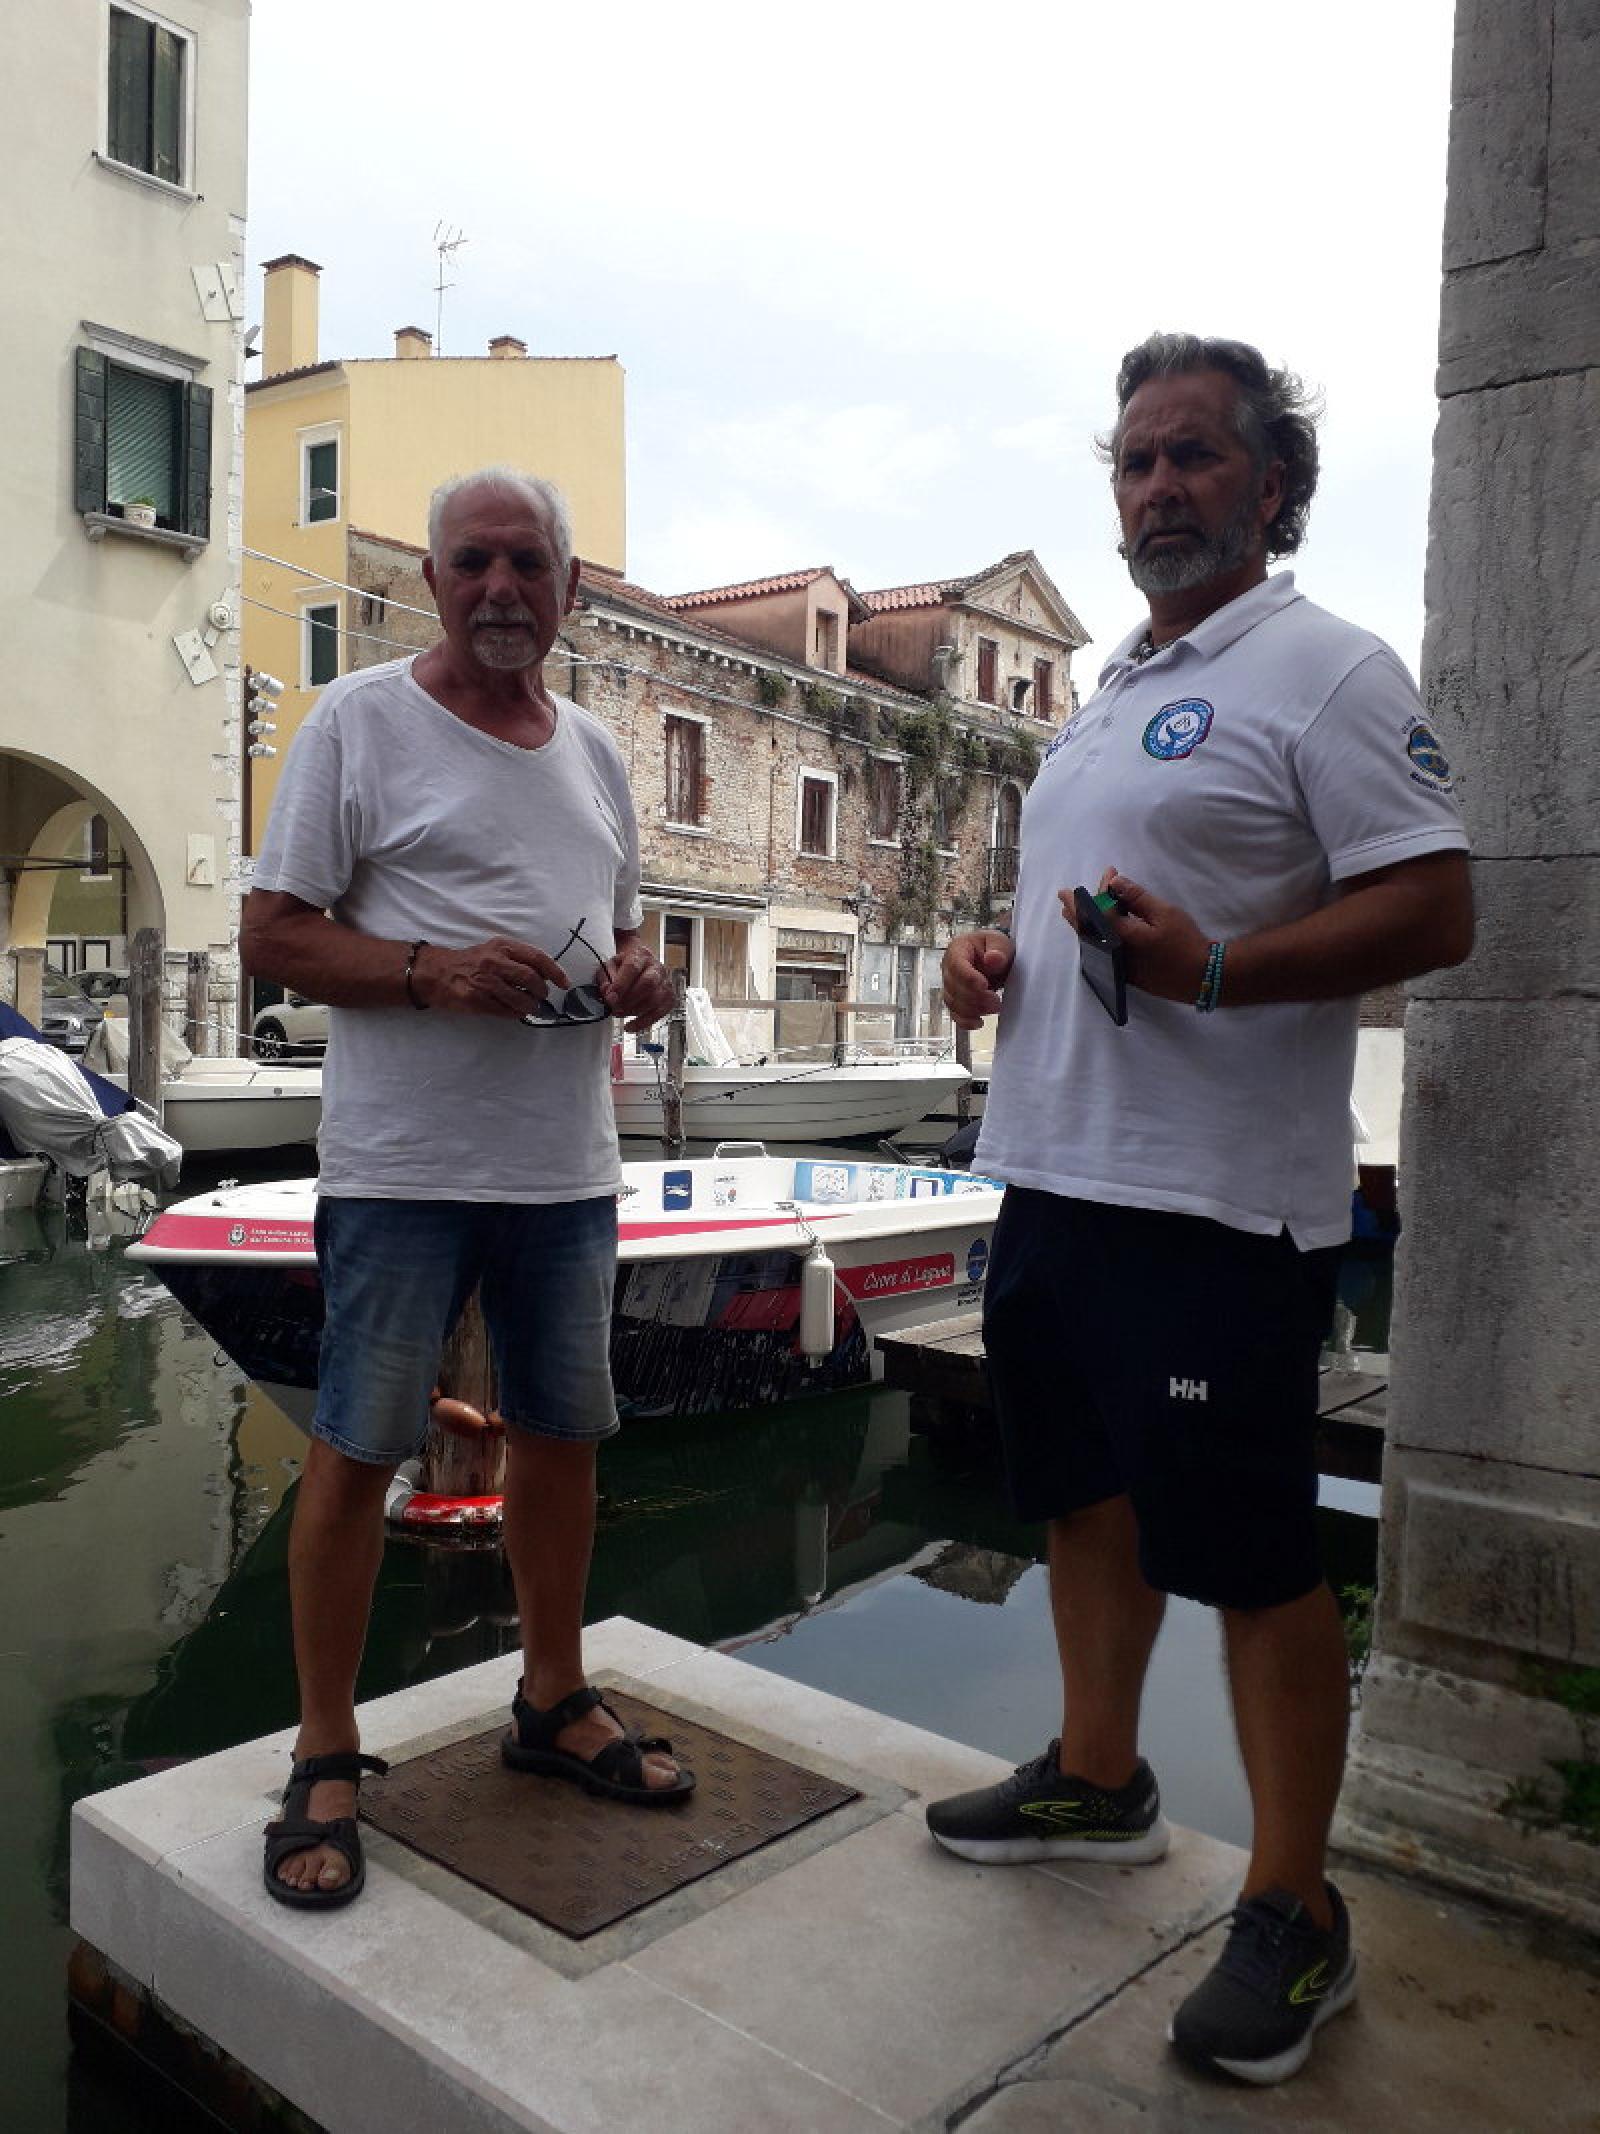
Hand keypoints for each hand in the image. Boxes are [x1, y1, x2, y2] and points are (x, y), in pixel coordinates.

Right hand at [411, 936, 572, 1016]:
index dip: (555, 971)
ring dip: (530, 1006)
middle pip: (530, 979)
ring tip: (530, 1006)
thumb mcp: (494, 950)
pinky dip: (516, 1013)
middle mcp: (494, 962)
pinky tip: (516, 1011)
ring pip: (520, 998)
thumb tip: (545, 975)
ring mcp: (484, 981)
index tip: (564, 983)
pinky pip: (505, 1011)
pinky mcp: (476, 999)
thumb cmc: (471, 962)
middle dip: (542, 991)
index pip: (536, 957)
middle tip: (542, 997)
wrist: (436, 973)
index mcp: (502, 947)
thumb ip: (518, 959)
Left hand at [598, 939, 675, 1033]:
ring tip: (619, 1014)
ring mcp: (665, 983)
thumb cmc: (624, 967)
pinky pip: (660, 1013)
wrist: (640, 965)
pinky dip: (644, 1022)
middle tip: (614, 1008)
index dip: (621, 984)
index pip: (633, 968)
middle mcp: (657, 968)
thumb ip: (606, 977)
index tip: (610, 998)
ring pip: (655, 999)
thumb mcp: (610, 966)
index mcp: (641, 955)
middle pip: (649, 983)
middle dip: (629, 999)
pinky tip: (630, 1026)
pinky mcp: (669, 998)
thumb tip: (608, 992)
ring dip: (634, 1011)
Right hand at [941, 928, 1013, 1030]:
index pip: (957, 965)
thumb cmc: (995, 948)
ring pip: (953, 1003)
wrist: (995, 959)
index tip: (985, 986)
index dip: (969, 978)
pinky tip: (979, 1023)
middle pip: (954, 987)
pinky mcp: (955, 1000)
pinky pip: (955, 1014)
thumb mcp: (1001, 942)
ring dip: (973, 1009)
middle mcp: (948, 968)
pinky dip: (966, 1021)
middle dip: (975, 997)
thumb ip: (998, 949)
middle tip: (996, 1001)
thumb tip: (992, 959)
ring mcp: (949, 985)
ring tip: (994, 1008)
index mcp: (958, 948)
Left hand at [1059, 870, 1208, 1002]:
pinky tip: (1095, 934)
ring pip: (1094, 944)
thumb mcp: (1164, 913)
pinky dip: (1096, 939)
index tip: (1097, 877)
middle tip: (1065, 898)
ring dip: (1084, 926)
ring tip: (1073, 914)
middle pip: (1089, 931)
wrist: (1201, 977)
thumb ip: (1137, 898)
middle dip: (1077, 912)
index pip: (1099, 912)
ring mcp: (1119, 967)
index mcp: (1123, 937)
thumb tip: (1115, 882)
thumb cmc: (1186, 942)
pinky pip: (1103, 954)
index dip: (1095, 893)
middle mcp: (1115, 955)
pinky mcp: (1126, 976)